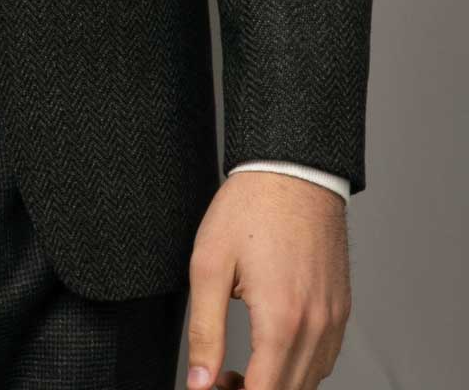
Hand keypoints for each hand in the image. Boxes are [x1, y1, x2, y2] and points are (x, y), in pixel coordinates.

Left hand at [185, 171, 351, 388]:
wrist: (293, 170)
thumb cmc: (249, 209)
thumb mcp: (210, 265)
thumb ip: (205, 332)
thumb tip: (199, 382)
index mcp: (281, 320)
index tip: (213, 386)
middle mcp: (315, 326)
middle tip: (219, 378)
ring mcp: (333, 319)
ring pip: (310, 381)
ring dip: (278, 384)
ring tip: (241, 367)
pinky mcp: (341, 308)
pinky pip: (324, 358)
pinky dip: (300, 367)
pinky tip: (272, 348)